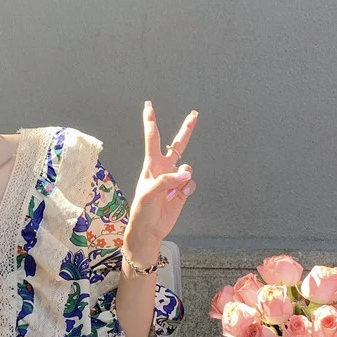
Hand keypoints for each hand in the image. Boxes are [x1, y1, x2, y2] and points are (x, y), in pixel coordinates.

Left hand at [128, 101, 197, 251]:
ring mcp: (174, 179)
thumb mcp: (149, 193)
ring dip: (182, 179)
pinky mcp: (182, 191)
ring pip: (187, 168)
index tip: (148, 106)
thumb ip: (167, 180)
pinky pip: (191, 183)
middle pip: (178, 145)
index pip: (152, 138)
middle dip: (186, 130)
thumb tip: (187, 173)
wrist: (149, 229)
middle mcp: (164, 169)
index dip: (151, 122)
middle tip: (194, 115)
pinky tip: (178, 197)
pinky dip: (186, 189)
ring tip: (170, 194)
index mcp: (151, 165)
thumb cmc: (142, 210)